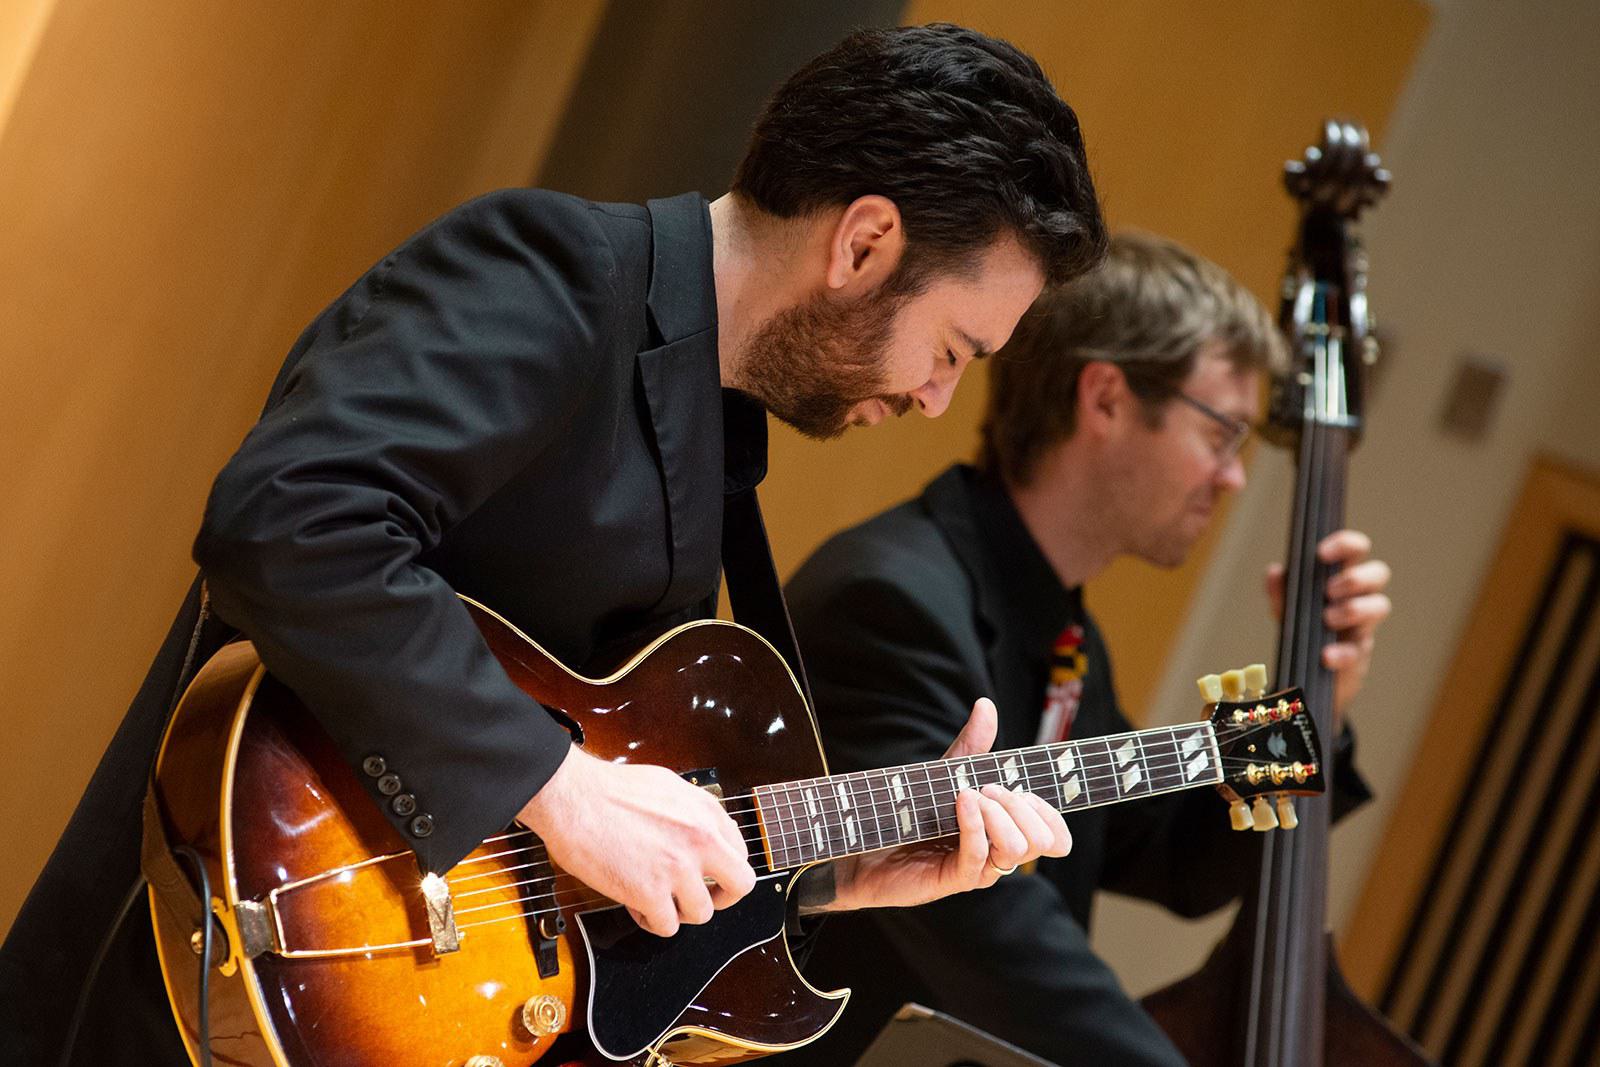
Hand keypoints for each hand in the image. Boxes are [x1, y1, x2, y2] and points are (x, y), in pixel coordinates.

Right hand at [515, 746, 756, 936]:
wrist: (573, 797)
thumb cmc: (609, 789)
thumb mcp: (668, 787)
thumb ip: (693, 813)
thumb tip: (703, 832)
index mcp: (706, 812)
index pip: (740, 852)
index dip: (722, 868)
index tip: (707, 873)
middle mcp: (700, 840)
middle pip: (740, 886)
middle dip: (722, 897)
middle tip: (701, 896)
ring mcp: (677, 869)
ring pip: (701, 913)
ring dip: (679, 910)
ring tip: (656, 897)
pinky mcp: (650, 892)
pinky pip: (665, 926)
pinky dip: (650, 920)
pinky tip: (635, 903)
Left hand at [820, 698, 1071, 911]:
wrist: (863, 843)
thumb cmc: (908, 812)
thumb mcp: (945, 774)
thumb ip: (970, 746)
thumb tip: (986, 705)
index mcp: (1004, 833)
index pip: (1054, 835)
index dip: (1048, 811)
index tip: (1021, 787)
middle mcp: (996, 854)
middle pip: (1044, 841)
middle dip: (1023, 806)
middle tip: (988, 788)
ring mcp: (976, 869)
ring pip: (1017, 850)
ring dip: (1000, 815)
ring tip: (970, 795)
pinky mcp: (952, 879)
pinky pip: (978, 857)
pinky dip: (974, 824)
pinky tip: (962, 801)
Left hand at [1267, 529, 1392, 723]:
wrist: (1305, 674)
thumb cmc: (1302, 628)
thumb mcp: (1285, 608)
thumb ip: (1280, 591)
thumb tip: (1275, 572)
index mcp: (1340, 577)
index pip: (1356, 549)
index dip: (1346, 544)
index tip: (1321, 553)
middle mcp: (1358, 596)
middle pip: (1379, 572)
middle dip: (1356, 577)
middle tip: (1329, 590)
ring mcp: (1362, 624)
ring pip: (1380, 606)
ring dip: (1354, 608)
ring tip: (1327, 618)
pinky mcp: (1360, 654)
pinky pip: (1360, 650)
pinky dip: (1343, 652)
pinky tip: (1326, 655)